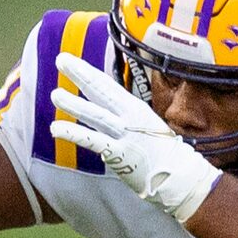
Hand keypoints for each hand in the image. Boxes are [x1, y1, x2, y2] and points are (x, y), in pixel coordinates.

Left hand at [48, 48, 221, 223]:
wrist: (182, 177)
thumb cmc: (166, 155)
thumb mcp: (147, 129)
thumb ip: (126, 123)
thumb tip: (109, 120)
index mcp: (136, 109)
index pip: (109, 86)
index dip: (89, 73)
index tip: (73, 61)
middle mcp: (130, 117)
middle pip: (102, 91)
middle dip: (81, 74)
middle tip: (61, 60)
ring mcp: (125, 135)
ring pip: (95, 114)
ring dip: (74, 103)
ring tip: (55, 94)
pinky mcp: (119, 154)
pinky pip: (93, 141)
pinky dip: (74, 133)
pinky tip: (56, 127)